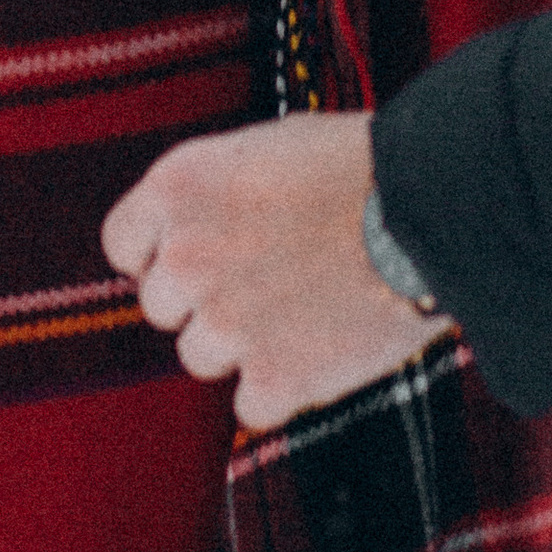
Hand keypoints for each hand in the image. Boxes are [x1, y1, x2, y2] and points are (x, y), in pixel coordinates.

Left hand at [102, 113, 449, 428]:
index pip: (121, 244)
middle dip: (204, 297)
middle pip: (161, 306)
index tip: (193, 252)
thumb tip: (193, 233)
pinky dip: (284, 385)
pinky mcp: (272, 378)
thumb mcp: (263, 148)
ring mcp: (226, 323)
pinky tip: (321, 345)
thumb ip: (213, 196)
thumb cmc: (357, 165)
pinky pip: (251, 403)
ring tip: (300, 306)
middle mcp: (186, 258)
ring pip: (201, 356)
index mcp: (178, 187)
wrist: (429, 209)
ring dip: (242, 342)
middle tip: (265, 276)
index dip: (157, 251)